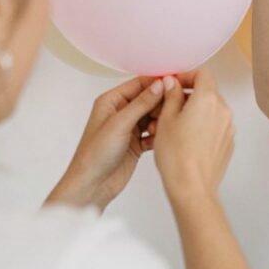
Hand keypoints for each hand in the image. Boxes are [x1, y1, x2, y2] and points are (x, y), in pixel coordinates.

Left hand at [46, 77, 167, 210]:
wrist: (92, 186)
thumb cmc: (94, 155)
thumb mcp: (119, 124)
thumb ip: (141, 103)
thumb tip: (159, 85)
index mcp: (112, 101)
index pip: (139, 84)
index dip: (158, 83)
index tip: (176, 84)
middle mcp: (120, 112)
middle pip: (149, 99)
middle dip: (162, 103)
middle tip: (173, 108)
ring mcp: (129, 128)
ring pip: (153, 116)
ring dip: (161, 120)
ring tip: (161, 128)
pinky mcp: (136, 143)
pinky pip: (153, 133)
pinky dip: (159, 135)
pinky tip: (160, 139)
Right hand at [152, 69, 234, 202]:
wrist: (192, 187)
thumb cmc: (176, 156)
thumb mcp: (166, 120)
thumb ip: (171, 96)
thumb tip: (173, 83)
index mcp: (208, 99)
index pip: (202, 74)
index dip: (187, 76)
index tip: (173, 84)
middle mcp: (223, 110)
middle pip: (208, 91)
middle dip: (189, 95)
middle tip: (169, 106)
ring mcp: (228, 128)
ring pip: (212, 110)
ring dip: (196, 111)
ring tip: (175, 126)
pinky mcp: (228, 143)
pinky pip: (216, 126)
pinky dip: (204, 126)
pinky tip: (187, 139)